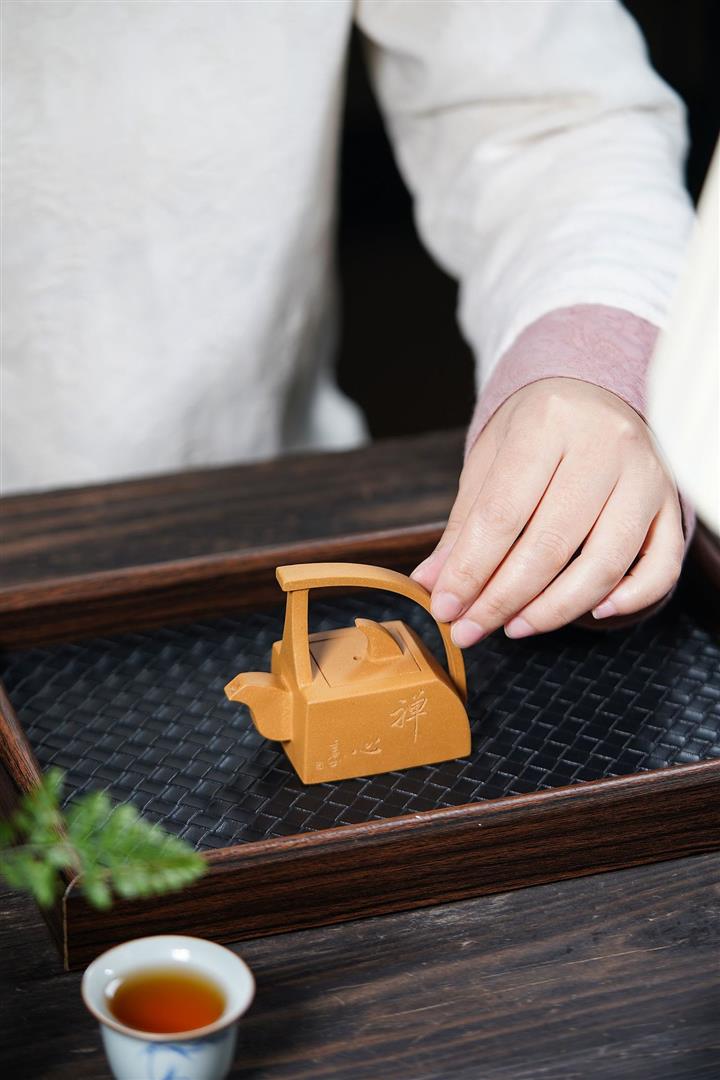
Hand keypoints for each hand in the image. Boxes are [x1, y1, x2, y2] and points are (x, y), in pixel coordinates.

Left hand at [412, 378, 683, 644]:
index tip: (447, 608)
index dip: (470, 570)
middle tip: (472, 630)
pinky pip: (661, 566)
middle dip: (503, 599)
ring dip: (555, 609)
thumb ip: (464, 524)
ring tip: (515, 627)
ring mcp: (646, 475)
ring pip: (605, 563)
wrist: (593, 393)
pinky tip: (591, 612)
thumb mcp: (490, 461)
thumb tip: (433, 583)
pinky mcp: (670, 503)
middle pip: (551, 544)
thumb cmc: (535, 430)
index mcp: (548, 423)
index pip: (503, 514)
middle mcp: (604, 445)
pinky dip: (629, 598)